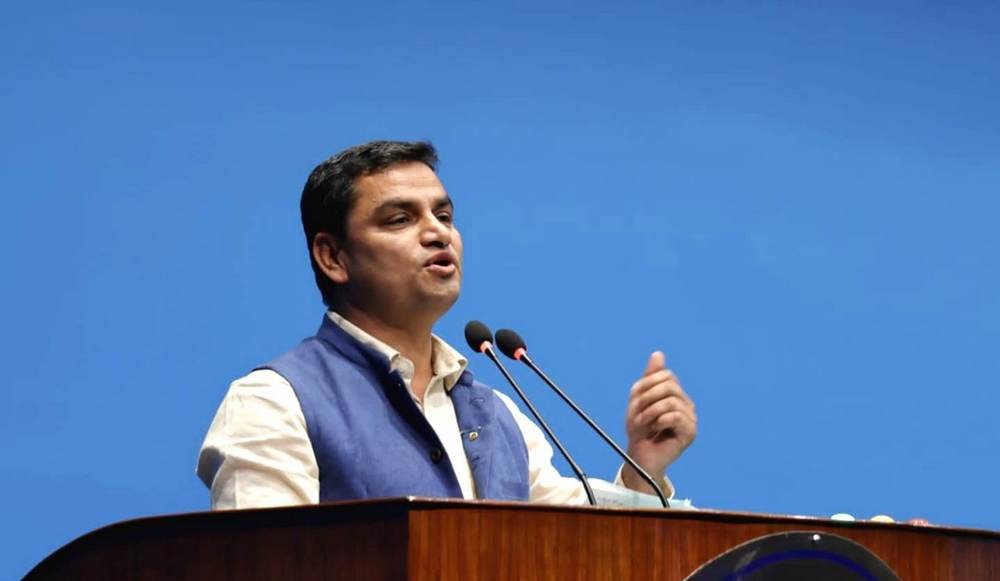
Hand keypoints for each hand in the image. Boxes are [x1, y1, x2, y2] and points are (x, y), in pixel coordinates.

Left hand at [622, 351, 696, 491]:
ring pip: (670, 401)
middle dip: (647, 397)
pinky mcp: (690, 432)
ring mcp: (690, 418)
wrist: (639, 456)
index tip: (635, 399)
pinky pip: (675, 416)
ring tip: (643, 423)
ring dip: (650, 411)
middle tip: (637, 413)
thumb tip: (658, 354)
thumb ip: (650, 377)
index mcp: (675, 394)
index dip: (646, 384)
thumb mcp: (639, 399)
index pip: (666, 375)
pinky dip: (659, 421)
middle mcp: (686, 404)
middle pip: (669, 385)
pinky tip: (655, 429)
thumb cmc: (640, 429)